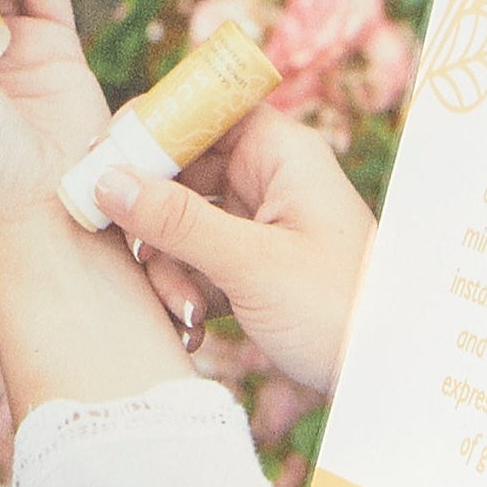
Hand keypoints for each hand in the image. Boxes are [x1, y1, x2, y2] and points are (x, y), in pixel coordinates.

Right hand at [96, 108, 378, 396]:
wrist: (385, 376)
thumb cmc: (338, 308)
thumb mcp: (250, 265)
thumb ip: (177, 222)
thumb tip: (108, 179)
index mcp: (281, 153)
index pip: (204, 110)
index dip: (151, 128)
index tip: (101, 159)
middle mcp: (269, 179)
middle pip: (183, 172)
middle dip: (154, 222)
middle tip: (135, 257)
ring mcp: (261, 224)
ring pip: (183, 225)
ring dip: (171, 269)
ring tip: (187, 312)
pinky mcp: (254, 268)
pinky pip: (199, 263)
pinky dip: (188, 293)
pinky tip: (194, 329)